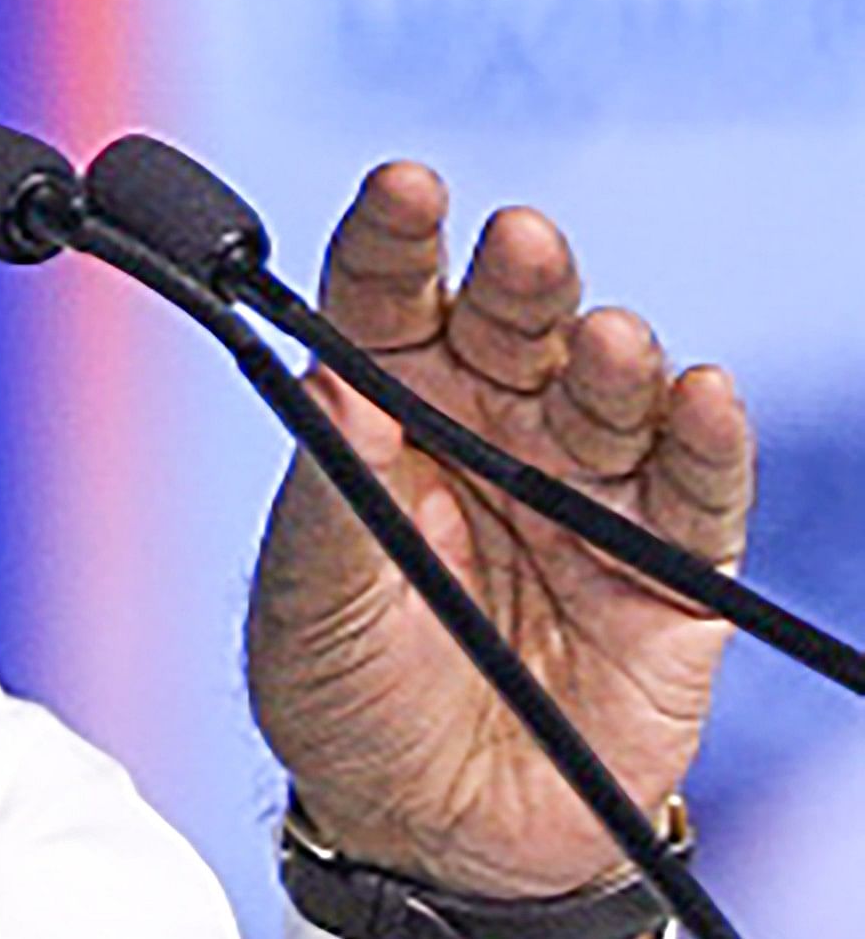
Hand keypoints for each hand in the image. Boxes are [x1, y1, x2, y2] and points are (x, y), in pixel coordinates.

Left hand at [247, 163, 752, 896]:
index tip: (404, 185)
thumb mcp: (310, 598)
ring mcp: (582, 491)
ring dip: (611, 356)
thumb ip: (330, 492)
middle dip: (518, 278)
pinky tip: (700, 395)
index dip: (396, 239)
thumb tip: (331, 381)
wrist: (430, 831)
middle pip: (511, 326)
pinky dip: (706, 439)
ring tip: (602, 340)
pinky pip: (696, 489)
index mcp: (386, 410)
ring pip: (609, 394)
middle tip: (517, 239)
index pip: (388, 301)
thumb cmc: (347, 695)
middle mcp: (491, 428)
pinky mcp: (665, 567)